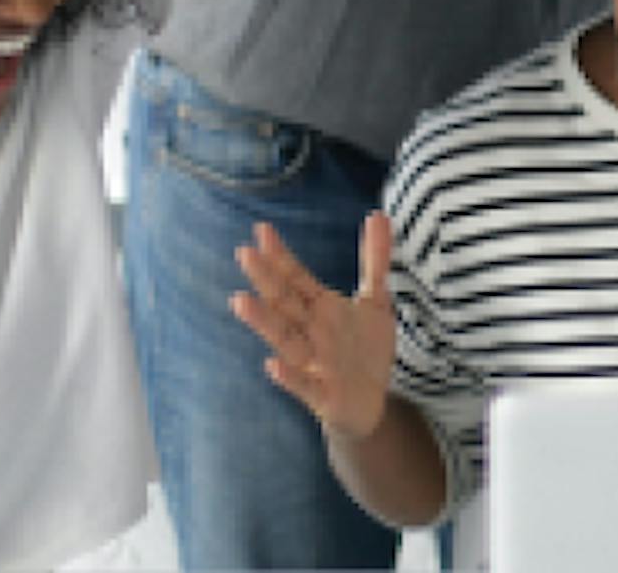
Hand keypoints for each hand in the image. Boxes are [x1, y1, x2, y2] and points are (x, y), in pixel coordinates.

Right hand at [231, 215, 398, 440]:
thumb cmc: (364, 350)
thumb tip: (378, 213)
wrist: (372, 403)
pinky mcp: (323, 395)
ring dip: (264, 322)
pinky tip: (272, 365)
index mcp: (320, 308)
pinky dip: (289, 377)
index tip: (262, 230)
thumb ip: (375, 258)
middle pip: (285, 303)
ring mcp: (313, 363)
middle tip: (244, 253)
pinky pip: (304, 385)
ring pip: (285, 340)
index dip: (281, 256)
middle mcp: (310, 333)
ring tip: (240, 301)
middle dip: (266, 279)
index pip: (296, 278)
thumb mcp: (375, 300)